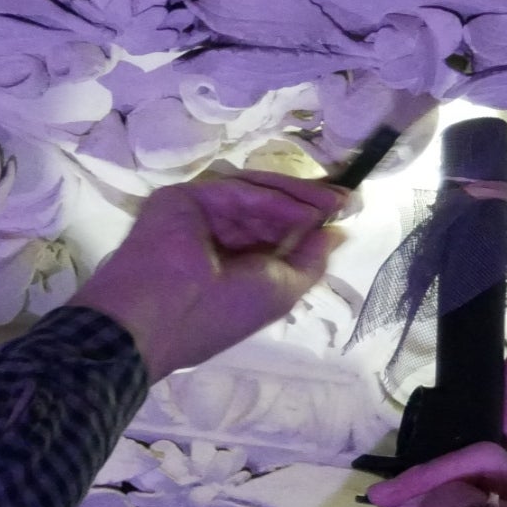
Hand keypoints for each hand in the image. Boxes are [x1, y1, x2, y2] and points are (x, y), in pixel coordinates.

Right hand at [70, 170, 345, 379]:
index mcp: (234, 264)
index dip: (307, 219)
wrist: (161, 315)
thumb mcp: (281, 291)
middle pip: (265, 208)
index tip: (344, 208)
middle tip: (343, 199)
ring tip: (327, 203)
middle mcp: (216, 238)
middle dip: (305, 203)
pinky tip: (297, 208)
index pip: (272, 230)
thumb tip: (338, 233)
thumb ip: (309, 261)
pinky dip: (267, 198)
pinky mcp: (183, 198)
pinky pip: (232, 191)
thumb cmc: (220, 314)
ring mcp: (198, 216)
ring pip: (250, 194)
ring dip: (292, 198)